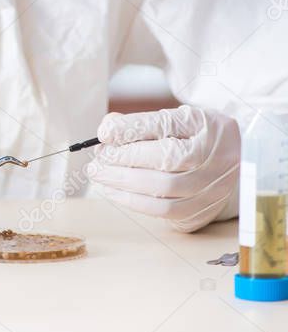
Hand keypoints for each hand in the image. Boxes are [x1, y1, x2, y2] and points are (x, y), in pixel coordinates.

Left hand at [88, 106, 239, 231]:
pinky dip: (135, 203)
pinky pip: (166, 213)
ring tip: (99, 176)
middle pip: (165, 161)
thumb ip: (142, 122)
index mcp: (207, 127)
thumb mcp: (177, 118)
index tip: (103, 134)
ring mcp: (213, 188)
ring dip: (123, 185)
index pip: (166, 125)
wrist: (237, 162)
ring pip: (163, 192)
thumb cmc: (197, 136)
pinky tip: (115, 192)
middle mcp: (215, 158)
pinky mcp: (204, 210)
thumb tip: (107, 131)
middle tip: (95, 161)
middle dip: (122, 161)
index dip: (132, 130)